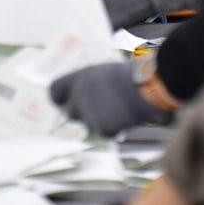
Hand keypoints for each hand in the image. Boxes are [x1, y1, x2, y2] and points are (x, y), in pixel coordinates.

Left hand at [50, 63, 172, 137]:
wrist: (148, 86)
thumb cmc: (132, 76)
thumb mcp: (106, 72)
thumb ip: (91, 84)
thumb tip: (84, 95)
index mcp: (80, 77)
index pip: (54, 90)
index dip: (60, 98)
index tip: (65, 102)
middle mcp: (80, 95)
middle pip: (70, 113)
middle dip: (81, 114)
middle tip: (98, 112)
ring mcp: (90, 112)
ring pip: (90, 124)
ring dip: (101, 121)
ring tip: (120, 109)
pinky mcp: (103, 127)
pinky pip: (105, 132)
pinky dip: (115, 129)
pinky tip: (127, 118)